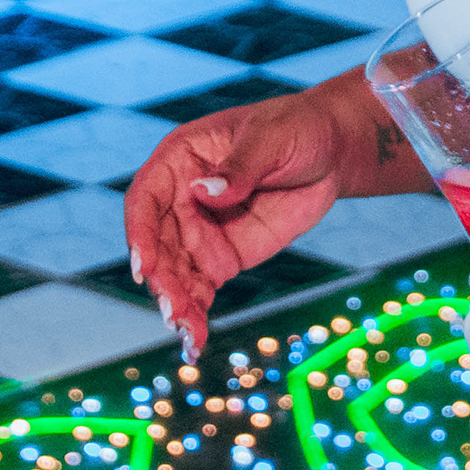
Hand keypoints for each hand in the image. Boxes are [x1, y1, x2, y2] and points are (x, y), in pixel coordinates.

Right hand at [125, 92, 366, 351]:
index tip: (144, 268)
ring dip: (176, 303)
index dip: (139, 233)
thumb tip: (203, 192)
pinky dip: (196, 313)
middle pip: (157, 244)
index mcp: (180, 159)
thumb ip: (240, 167)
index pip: (146, 199)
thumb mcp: (271, 139)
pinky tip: (195, 341)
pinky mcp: (221, 257)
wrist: (330, 153)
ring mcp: (199, 231)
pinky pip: (200, 288)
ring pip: (175, 273)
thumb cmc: (296, 129)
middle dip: (162, 280)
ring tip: (186, 333)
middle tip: (174, 312)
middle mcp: (180, 198)